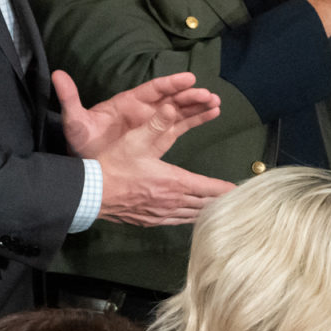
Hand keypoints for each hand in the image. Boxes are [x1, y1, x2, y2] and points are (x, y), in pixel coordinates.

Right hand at [53, 71, 233, 225]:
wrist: (91, 192)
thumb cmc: (114, 164)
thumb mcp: (136, 140)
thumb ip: (157, 124)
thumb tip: (173, 108)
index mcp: (175, 182)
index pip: (209, 188)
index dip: (226, 189)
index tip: (239, 190)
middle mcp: (173, 202)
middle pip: (206, 205)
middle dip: (221, 202)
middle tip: (235, 201)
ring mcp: (163, 214)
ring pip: (194, 216)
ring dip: (208, 211)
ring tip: (220, 209)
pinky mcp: (152, 222)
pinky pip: (179, 222)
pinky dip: (191, 218)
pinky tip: (194, 217)